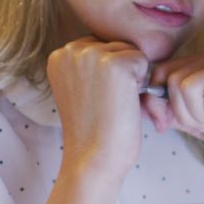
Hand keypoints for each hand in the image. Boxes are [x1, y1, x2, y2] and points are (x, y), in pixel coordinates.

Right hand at [46, 37, 149, 179]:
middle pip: (116, 46)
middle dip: (123, 73)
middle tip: (111, 105)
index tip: (99, 100)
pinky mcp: (114, 63)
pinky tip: (126, 103)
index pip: (101, 46)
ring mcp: (92, 54)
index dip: (110, 74)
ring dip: (134, 78)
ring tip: (119, 105)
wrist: (93, 159)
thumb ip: (91, 65)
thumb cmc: (95, 130)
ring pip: (131, 52)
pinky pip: (143, 61)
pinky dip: (143, 84)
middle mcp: (71, 50)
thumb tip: (121, 45)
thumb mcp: (81, 89)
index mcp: (59, 56)